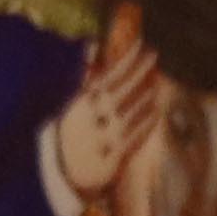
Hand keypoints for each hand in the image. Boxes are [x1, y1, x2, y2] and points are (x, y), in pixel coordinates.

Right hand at [45, 27, 174, 214]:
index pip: (110, 73)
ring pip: (132, 111)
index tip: (141, 42)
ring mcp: (108, 135)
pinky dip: (146, 123)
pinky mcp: (115, 156)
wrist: (60, 172)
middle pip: (124, 88)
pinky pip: (135, 137)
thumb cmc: (69, 132)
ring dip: (145, 95)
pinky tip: (155, 112)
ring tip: (156, 82)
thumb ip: (87, 75)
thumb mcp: (72, 102)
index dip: (128, 57)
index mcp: (83, 100)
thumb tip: (91, 46)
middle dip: (140, 69)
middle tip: (155, 53)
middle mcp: (96, 115)